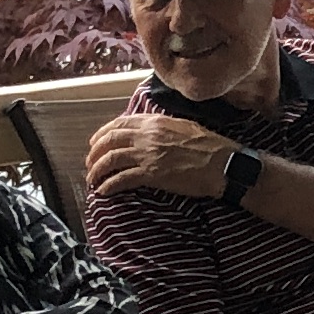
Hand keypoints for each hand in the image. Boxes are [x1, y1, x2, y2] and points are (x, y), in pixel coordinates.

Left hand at [78, 112, 240, 204]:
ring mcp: (149, 155)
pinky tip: (104, 191)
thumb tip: (150, 129)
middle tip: (90, 164)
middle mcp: (147, 136)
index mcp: (155, 122)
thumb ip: (162, 126)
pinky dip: (109, 185)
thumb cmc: (210, 146)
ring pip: (111, 160)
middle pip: (110, 141)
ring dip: (97, 171)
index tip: (95, 142)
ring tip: (93, 180)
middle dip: (95, 153)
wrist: (223, 164)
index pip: (119, 123)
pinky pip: (122, 179)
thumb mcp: (183, 126)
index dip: (102, 133)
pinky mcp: (153, 175)